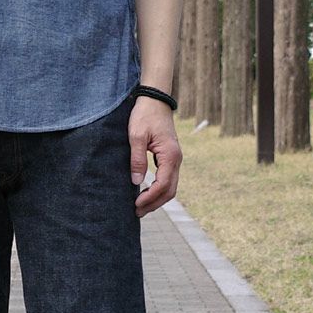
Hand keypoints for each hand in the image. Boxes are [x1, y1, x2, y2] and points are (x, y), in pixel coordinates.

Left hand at [128, 95, 182, 217]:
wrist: (154, 99)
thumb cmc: (144, 115)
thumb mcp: (136, 136)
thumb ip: (137, 159)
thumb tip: (137, 182)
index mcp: (170, 155)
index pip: (163, 185)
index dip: (150, 198)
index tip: (135, 204)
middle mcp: (176, 159)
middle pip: (170, 190)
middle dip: (154, 203)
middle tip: (137, 212)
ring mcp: (175, 158)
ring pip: (170, 186)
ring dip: (157, 198)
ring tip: (141, 206)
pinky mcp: (170, 156)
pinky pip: (167, 177)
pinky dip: (159, 188)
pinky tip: (146, 191)